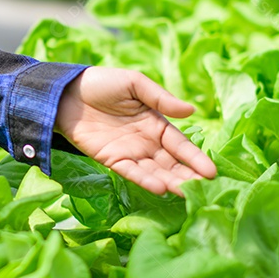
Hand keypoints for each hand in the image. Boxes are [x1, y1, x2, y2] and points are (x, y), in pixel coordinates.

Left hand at [54, 67, 216, 195]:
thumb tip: (191, 110)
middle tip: (205, 189)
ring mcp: (129, 153)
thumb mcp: (135, 84)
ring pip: (154, 172)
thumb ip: (161, 98)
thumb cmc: (103, 84)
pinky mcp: (111, 160)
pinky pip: (131, 173)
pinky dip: (145, 181)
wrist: (66, 92)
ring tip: (187, 193)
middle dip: (188, 176)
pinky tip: (160, 188)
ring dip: (171, 182)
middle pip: (171, 163)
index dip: (195, 157)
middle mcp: (146, 142)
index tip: (212, 172)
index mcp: (156, 123)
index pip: (180, 144)